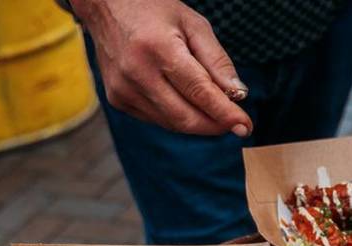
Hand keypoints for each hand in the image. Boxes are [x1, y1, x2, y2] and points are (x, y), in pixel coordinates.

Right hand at [72, 0, 251, 135]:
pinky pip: (157, 119)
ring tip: (212, 108)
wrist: (105, 6)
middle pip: (186, 117)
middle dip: (215, 125)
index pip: (199, 92)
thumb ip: (217, 61)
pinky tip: (184, 101)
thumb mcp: (194, 25)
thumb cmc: (155, 11)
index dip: (225, 113)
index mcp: (158, 49)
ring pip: (172, 123)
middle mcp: (137, 73)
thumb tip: (238, 95)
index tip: (246, 126)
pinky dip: (177, 116)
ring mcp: (123, 89)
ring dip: (198, 122)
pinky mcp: (117, 99)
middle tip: (235, 123)